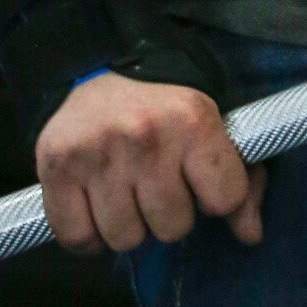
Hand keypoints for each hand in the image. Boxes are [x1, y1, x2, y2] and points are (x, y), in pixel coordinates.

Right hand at [35, 72, 266, 254]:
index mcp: (194, 120)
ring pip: (126, 239)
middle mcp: (146, 137)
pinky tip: (96, 209)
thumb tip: (251, 235)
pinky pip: (78, 240)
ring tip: (127, 193)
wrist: (96, 66)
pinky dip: (88, 236)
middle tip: (157, 186)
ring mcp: (97, 155)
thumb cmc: (163, 105)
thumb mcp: (212, 125)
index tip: (201, 182)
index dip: (215, 199)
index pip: (224, 199)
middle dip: (169, 215)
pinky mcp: (56, 169)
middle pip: (172, 228)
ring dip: (129, 225)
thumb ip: (242, 181)